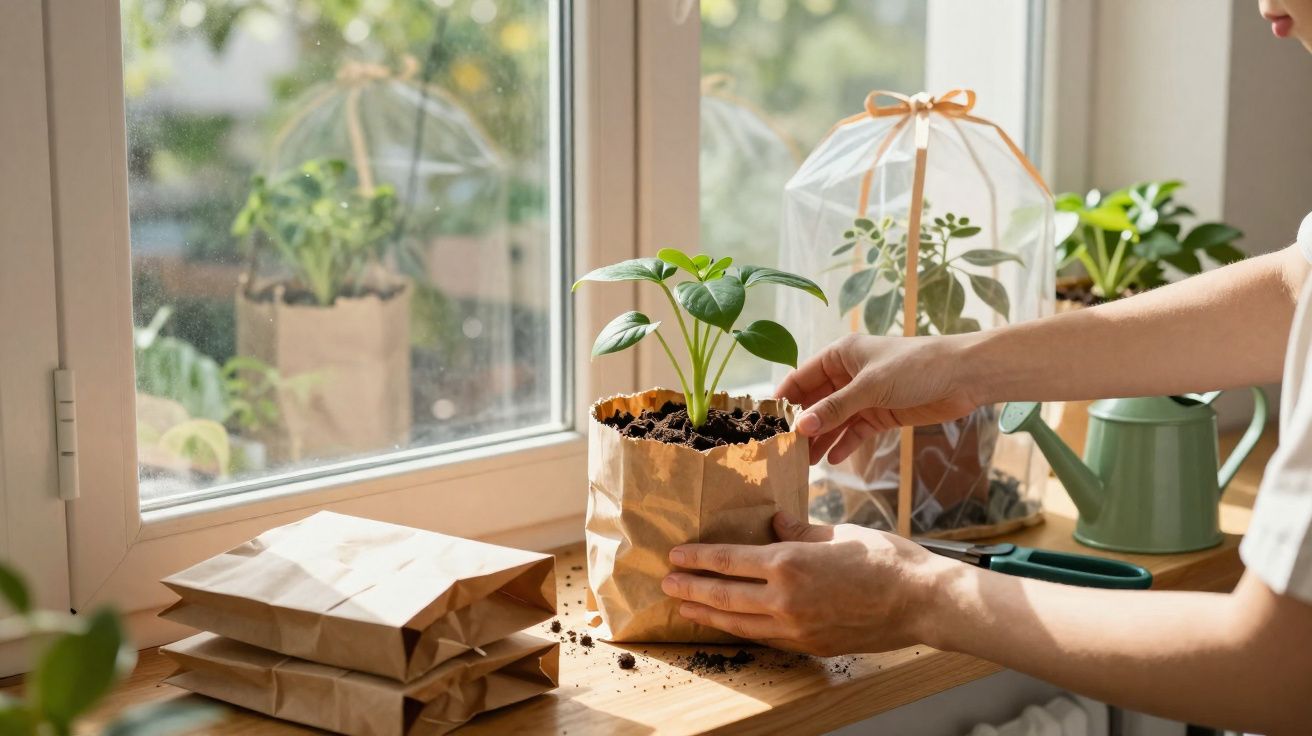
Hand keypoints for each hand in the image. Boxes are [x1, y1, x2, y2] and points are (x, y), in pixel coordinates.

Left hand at [661, 513, 953, 655]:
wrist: (921, 601)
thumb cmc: (885, 559)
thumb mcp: (837, 532)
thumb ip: (799, 529)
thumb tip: (775, 521)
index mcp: (790, 563)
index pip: (730, 560)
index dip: (699, 559)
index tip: (676, 556)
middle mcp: (786, 599)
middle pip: (725, 595)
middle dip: (692, 589)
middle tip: (666, 584)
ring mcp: (797, 627)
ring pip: (740, 622)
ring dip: (709, 615)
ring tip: (686, 608)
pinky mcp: (810, 644)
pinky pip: (765, 638)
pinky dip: (741, 630)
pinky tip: (730, 625)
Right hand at [775, 333, 979, 464]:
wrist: (963, 376)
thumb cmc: (915, 367)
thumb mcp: (870, 386)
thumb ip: (835, 408)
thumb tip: (801, 427)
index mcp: (840, 355)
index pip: (801, 378)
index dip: (784, 400)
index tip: (765, 424)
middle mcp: (848, 374)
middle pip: (815, 402)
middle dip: (801, 425)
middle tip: (783, 451)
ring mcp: (864, 396)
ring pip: (834, 420)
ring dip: (820, 439)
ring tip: (804, 464)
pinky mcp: (881, 414)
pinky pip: (855, 431)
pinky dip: (844, 444)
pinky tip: (832, 461)